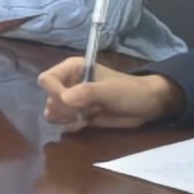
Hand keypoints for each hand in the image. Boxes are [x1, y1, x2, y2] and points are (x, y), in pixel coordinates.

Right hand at [39, 59, 182, 131]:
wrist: (146, 106)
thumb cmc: (129, 91)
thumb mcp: (110, 91)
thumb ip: (88, 92)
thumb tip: (64, 99)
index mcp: (72, 68)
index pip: (47, 79)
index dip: (54, 93)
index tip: (69, 103)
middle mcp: (68, 83)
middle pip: (49, 98)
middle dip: (63, 109)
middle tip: (84, 111)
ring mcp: (73, 100)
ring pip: (53, 112)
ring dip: (67, 118)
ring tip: (86, 116)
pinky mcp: (78, 115)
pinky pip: (63, 123)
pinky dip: (71, 125)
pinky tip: (86, 123)